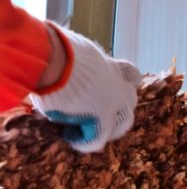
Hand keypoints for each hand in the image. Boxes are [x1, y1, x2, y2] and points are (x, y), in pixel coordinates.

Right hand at [29, 25, 141, 152]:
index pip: (131, 75)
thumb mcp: (74, 50)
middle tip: (95, 112)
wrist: (52, 57)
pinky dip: (83, 140)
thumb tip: (66, 59)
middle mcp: (118, 85)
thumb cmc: (55, 48)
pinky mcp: (101, 120)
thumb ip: (80, 61)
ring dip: (104, 128)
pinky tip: (69, 135)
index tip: (111, 85)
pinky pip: (96, 139)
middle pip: (129, 100)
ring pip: (122, 123)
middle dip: (118, 107)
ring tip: (82, 128)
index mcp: (110, 66)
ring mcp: (113, 104)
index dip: (124, 82)